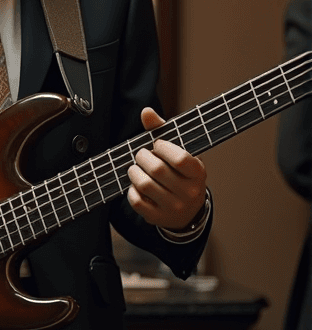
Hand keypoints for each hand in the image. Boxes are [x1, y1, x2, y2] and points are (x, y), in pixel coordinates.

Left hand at [127, 107, 206, 230]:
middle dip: (142, 157)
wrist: (187, 211)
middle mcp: (189, 192)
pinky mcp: (158, 218)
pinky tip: (136, 185)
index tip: (157, 144)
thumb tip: (146, 111)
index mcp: (198, 173)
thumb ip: (162, 130)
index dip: (162, 147)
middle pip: (157, 170)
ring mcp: (174, 207)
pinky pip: (137, 201)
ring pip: (144, 185)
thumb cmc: (180, 174)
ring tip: (135, 168)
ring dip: (134, 172)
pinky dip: (131, 190)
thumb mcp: (178, 152)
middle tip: (140, 155)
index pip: (179, 158)